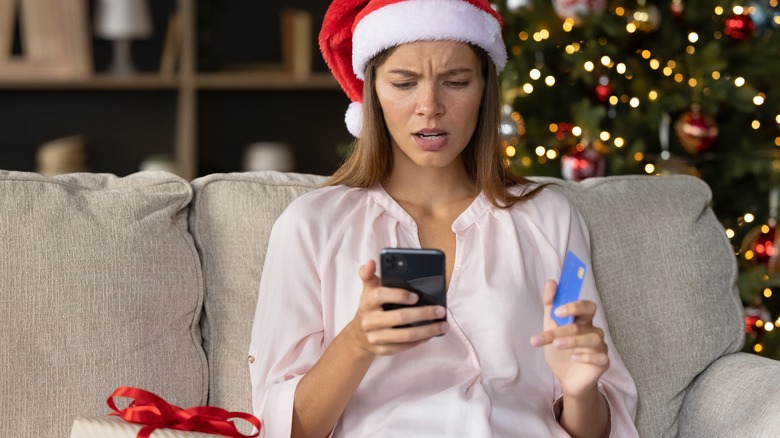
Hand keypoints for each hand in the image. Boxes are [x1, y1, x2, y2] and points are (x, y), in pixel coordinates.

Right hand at [346, 259, 448, 356]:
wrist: (357, 336)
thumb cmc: (370, 308)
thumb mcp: (368, 290)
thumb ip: (369, 274)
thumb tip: (371, 261)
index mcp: (367, 301)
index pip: (381, 295)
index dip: (399, 295)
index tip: (416, 296)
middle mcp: (369, 320)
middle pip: (399, 317)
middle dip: (423, 314)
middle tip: (441, 310)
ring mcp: (375, 337)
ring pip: (405, 335)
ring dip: (427, 330)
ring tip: (443, 325)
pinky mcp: (382, 350)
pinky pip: (404, 347)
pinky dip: (420, 341)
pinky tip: (431, 334)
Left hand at [530, 280, 608, 398]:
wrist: (566, 379)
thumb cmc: (560, 352)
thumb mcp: (550, 328)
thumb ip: (550, 306)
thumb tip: (551, 282)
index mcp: (582, 321)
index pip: (586, 306)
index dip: (574, 305)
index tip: (557, 310)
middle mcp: (593, 331)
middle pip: (588, 319)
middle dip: (569, 323)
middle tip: (554, 326)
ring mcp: (600, 346)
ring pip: (591, 339)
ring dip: (572, 340)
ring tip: (556, 345)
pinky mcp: (603, 362)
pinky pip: (599, 357)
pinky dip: (585, 356)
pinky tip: (573, 358)